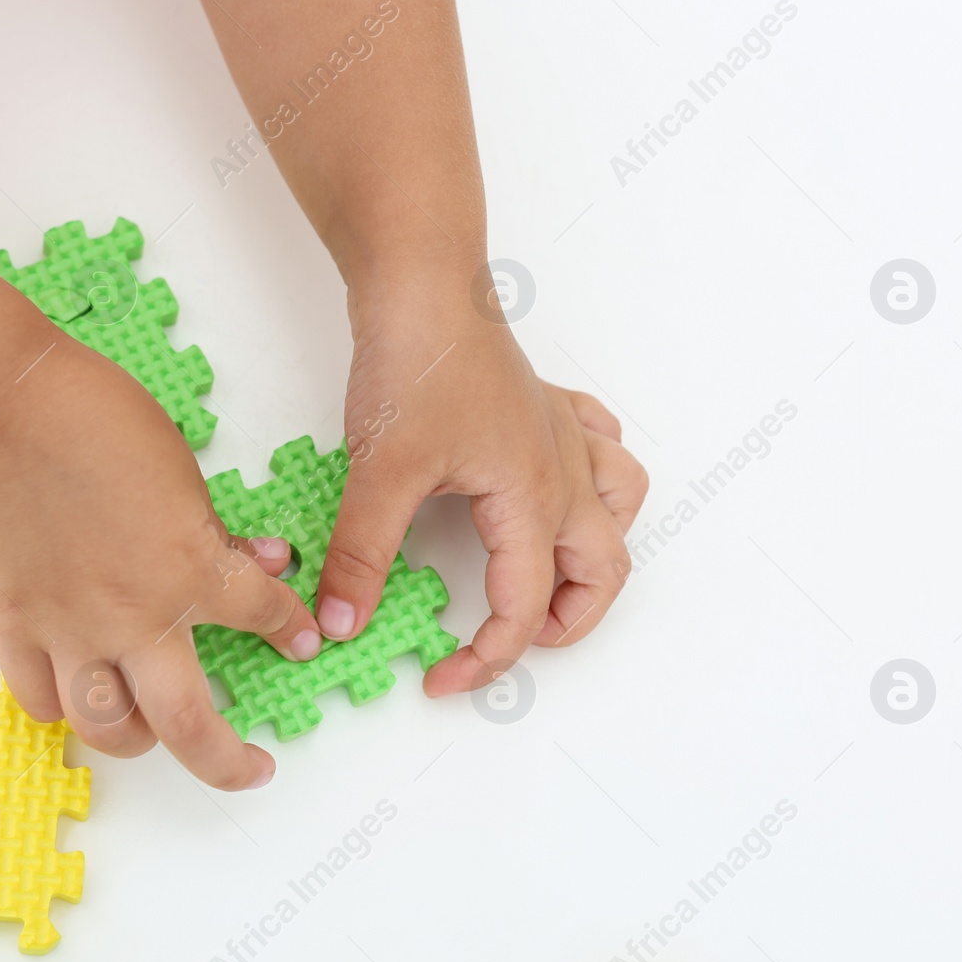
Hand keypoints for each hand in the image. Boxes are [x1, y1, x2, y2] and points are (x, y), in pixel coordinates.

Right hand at [0, 339, 319, 789]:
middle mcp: (137, 616)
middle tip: (253, 769)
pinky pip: (43, 699)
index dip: (292, 632)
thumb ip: (219, 535)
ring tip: (158, 733)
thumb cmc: (102, 421)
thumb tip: (259, 562)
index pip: (266, 618)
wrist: (9, 410)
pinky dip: (67, 709)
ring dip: (143, 741)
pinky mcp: (16, 627)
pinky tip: (84, 697)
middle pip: (190, 725)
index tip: (301, 641)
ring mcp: (71, 630)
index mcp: (191, 568)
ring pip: (111, 730)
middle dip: (230, 762)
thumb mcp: (186, 474)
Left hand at [316, 275, 648, 695]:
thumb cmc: (416, 362)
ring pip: (620, 508)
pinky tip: (559, 486)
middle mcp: (564, 471)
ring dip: (597, 555)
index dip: (487, 658)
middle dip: (568, 623)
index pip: (526, 606)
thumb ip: (362, 556)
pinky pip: (603, 449)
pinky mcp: (543, 405)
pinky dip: (597, 479)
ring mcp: (561, 434)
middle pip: (604, 570)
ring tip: (552, 581)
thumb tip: (341, 623)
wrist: (422, 281)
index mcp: (532, 499)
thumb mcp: (380, 473)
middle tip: (508, 643)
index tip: (442, 680)